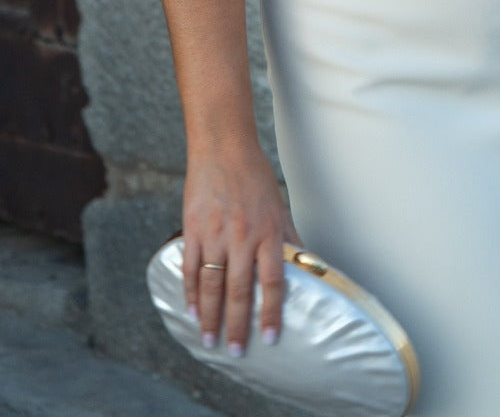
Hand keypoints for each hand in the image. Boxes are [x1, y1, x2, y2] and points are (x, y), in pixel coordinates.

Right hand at [181, 141, 301, 355]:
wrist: (223, 148)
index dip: (272, 312)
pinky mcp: (193, 228)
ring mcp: (215, 233)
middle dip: (238, 324)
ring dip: (210, 316)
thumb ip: (290, 239)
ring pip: (211, 284)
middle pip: (240, 290)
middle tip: (236, 351)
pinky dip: (189, 291)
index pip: (274, 281)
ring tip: (210, 339)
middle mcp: (242, 236)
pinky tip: (191, 310)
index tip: (271, 337)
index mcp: (268, 232)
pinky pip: (189, 267)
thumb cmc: (255, 178)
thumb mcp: (280, 207)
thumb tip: (309, 265)